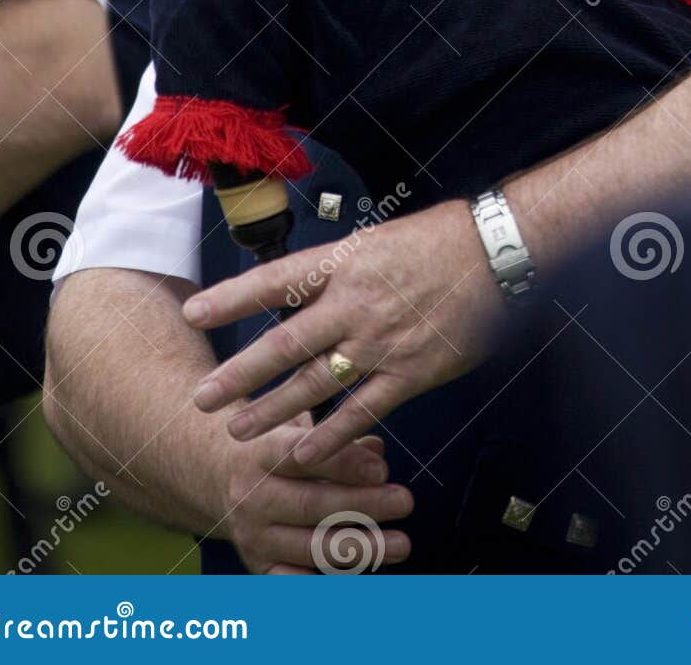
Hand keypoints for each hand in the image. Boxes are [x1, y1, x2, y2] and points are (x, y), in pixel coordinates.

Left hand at [184, 201, 502, 465]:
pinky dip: (331, 435)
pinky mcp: (410, 372)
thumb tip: (299, 291)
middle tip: (201, 397)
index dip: (232, 299)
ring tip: (238, 430)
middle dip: (239, 374)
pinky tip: (304, 451)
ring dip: (273, 409)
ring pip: (315, 383)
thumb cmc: (438, 240)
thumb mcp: (376, 241)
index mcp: (344, 263)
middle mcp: (354, 304)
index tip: (195, 313)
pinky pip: (362, 411)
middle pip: (284, 344)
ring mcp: (381, 342)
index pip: (275, 281)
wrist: (495, 252)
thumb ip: (338, 272)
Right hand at [217, 422, 413, 573]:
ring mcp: (254, 536)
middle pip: (311, 504)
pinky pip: (294, 583)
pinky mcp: (258, 567)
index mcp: (262, 453)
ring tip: (400, 544)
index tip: (383, 468)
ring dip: (359, 549)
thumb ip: (336, 438)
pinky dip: (327, 585)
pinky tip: (363, 580)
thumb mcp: (298, 431)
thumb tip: (377, 449)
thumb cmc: (276, 450)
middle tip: (404, 501)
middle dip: (363, 505)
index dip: (344, 463)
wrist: (217, 476)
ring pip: (310, 546)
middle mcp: (253, 496)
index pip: (304, 457)